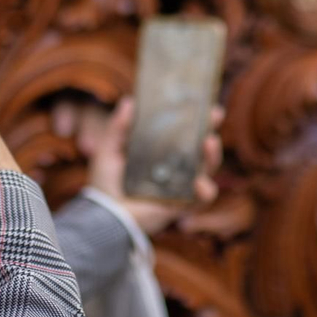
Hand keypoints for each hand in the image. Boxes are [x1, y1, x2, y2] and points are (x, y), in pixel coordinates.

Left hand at [52, 96, 223, 234]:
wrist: (102, 216)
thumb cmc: (104, 185)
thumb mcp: (108, 150)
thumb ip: (118, 127)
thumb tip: (130, 101)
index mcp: (160, 155)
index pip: (183, 135)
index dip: (195, 120)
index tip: (204, 102)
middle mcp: (174, 170)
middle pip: (200, 149)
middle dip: (210, 130)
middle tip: (215, 113)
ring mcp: (180, 188)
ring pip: (207, 171)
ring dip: (213, 156)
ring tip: (209, 141)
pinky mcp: (180, 206)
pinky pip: (201, 200)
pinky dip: (205, 191)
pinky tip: (198, 182)